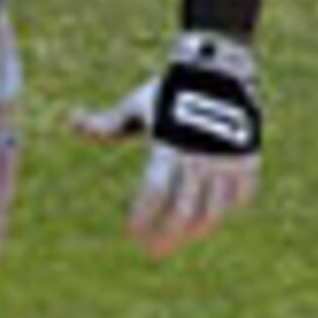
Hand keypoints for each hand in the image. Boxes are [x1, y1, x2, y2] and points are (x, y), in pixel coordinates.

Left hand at [70, 29, 261, 255]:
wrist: (216, 67)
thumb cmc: (166, 90)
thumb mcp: (134, 106)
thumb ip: (103, 124)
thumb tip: (69, 120)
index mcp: (167, 147)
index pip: (153, 195)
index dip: (143, 218)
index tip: (132, 233)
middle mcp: (198, 157)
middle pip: (184, 212)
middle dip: (167, 236)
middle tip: (154, 251)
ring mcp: (226, 160)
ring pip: (214, 210)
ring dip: (195, 230)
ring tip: (180, 237)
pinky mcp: (248, 158)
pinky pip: (240, 196)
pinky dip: (226, 209)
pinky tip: (211, 215)